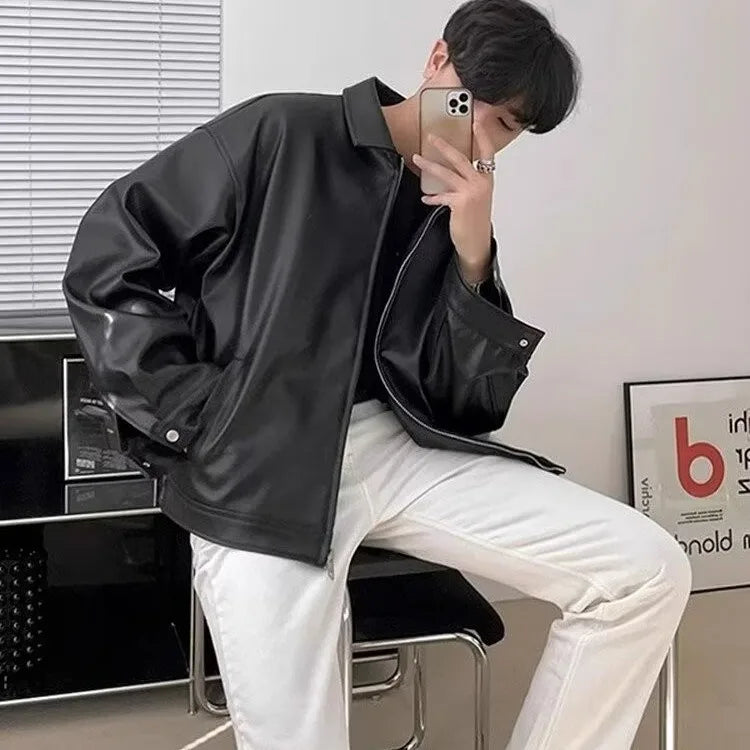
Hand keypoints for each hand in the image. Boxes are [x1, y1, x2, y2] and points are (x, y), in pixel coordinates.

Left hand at [413, 120, 495, 283]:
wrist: (476, 243)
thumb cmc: (475, 221)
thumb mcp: (476, 198)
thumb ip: (467, 183)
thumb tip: (448, 172)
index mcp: (486, 179)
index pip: (487, 153)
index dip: (482, 137)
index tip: (475, 122)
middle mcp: (480, 183)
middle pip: (460, 158)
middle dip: (444, 146)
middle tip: (432, 136)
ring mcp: (470, 192)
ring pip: (446, 173)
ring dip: (429, 165)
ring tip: (417, 159)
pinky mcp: (460, 202)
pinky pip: (440, 195)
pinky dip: (431, 197)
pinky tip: (425, 198)